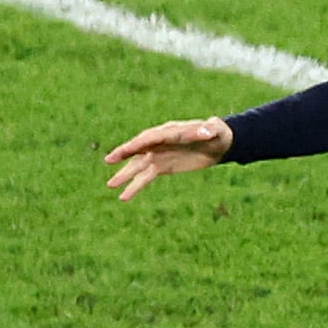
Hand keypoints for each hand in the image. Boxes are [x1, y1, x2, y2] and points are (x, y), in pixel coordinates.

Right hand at [102, 117, 235, 200]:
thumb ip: (208, 130)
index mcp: (170, 131)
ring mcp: (158, 154)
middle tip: (109, 159)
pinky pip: (145, 177)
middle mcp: (160, 142)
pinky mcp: (161, 166)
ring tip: (110, 185)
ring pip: (138, 165)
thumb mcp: (215, 131)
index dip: (139, 143)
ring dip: (124, 175)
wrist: (217, 144)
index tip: (128, 149)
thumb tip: (208, 130)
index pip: (151, 137)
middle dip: (125, 154)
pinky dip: (134, 186)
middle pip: (139, 148)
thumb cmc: (217, 133)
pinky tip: (124, 197)